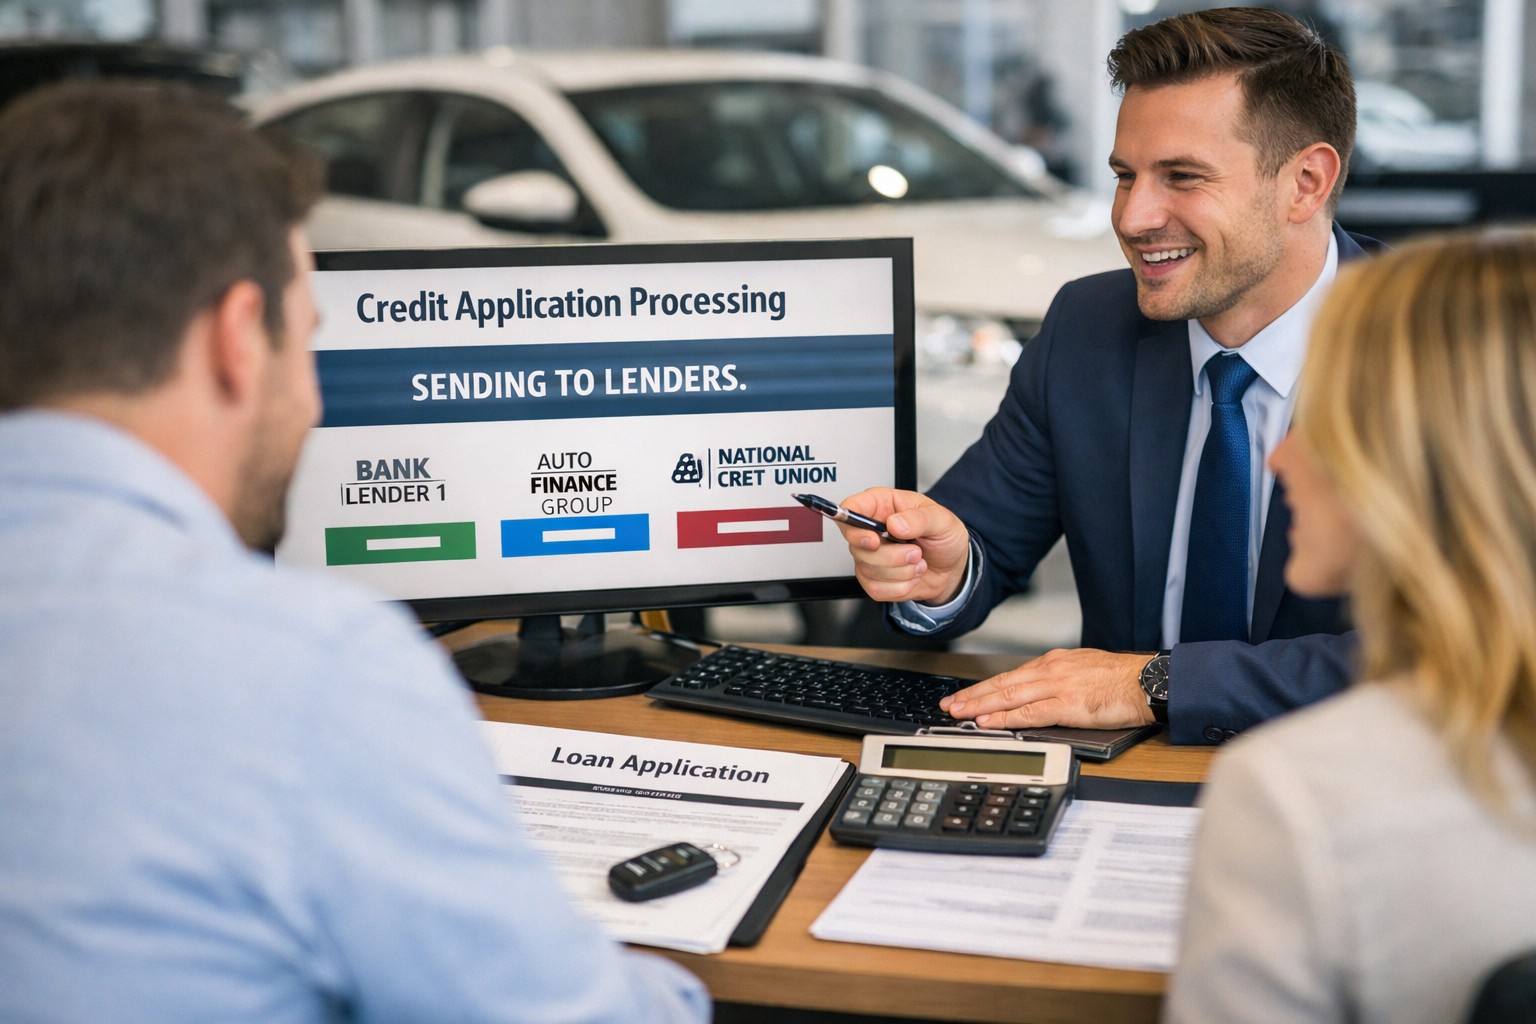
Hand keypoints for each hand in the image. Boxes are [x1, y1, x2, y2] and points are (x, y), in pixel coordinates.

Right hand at [834, 488, 970, 605]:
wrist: (952, 567)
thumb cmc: (944, 537)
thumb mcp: (942, 520)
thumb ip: (920, 519)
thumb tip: (895, 524)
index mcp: (882, 505)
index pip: (851, 508)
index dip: (855, 526)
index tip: (874, 540)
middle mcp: (871, 529)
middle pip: (858, 546)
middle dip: (892, 555)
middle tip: (916, 551)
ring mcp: (869, 556)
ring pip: (868, 569)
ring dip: (901, 572)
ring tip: (918, 562)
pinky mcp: (873, 579)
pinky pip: (876, 589)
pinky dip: (900, 587)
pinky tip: (911, 576)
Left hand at [939, 649, 1156, 729]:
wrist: (1147, 681)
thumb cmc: (1121, 679)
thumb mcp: (1083, 669)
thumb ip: (1059, 680)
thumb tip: (1038, 696)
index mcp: (1054, 663)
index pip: (1010, 676)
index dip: (984, 688)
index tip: (965, 696)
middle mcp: (1050, 671)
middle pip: (1002, 684)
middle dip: (972, 696)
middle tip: (949, 705)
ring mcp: (1057, 687)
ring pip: (1009, 697)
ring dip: (980, 707)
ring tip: (959, 714)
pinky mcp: (1068, 705)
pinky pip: (1029, 713)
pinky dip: (1005, 719)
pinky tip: (989, 723)